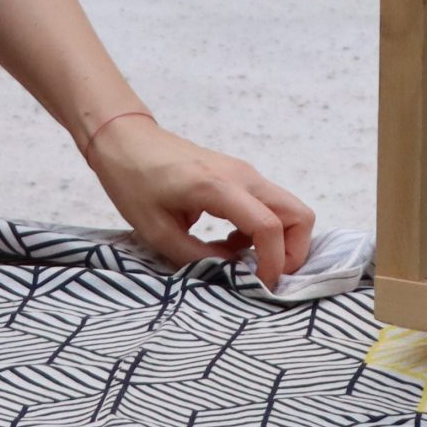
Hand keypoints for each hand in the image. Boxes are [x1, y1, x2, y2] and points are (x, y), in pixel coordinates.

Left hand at [88, 119, 314, 286]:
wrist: (126, 140)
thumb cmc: (134, 182)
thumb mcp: (158, 231)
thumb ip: (199, 257)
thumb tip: (234, 272)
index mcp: (219, 188)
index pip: (269, 227)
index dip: (273, 263)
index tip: (259, 285)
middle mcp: (243, 176)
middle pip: (299, 215)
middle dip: (293, 253)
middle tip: (265, 274)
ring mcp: (246, 173)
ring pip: (290, 209)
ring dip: (280, 241)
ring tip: (244, 260)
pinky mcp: (241, 175)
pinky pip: (272, 205)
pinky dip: (266, 229)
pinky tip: (233, 242)